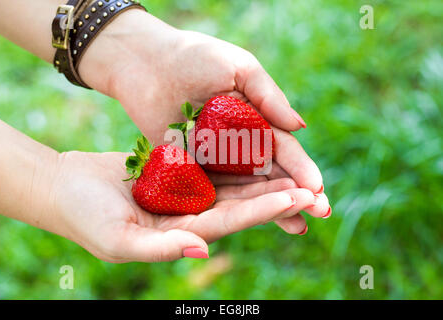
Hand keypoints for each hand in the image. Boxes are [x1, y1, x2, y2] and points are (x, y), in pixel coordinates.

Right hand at [53, 151, 316, 261]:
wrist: (64, 187)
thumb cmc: (83, 216)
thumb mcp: (117, 239)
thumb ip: (160, 247)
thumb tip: (203, 250)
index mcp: (180, 234)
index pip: (230, 222)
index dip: (262, 209)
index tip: (294, 197)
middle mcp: (188, 216)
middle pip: (239, 205)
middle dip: (274, 196)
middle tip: (311, 187)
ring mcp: (183, 194)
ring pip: (230, 186)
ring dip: (260, 178)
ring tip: (294, 168)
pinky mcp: (176, 173)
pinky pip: (211, 166)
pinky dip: (233, 160)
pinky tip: (255, 149)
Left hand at [79, 10, 330, 227]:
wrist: (144, 63)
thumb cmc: (193, 57)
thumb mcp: (238, 68)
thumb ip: (268, 97)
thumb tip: (301, 127)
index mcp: (254, 118)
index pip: (283, 148)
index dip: (302, 168)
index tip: (318, 188)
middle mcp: (238, 142)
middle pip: (272, 173)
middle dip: (297, 193)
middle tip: (321, 213)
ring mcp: (215, 158)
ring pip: (249, 187)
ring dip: (273, 207)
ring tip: (299, 227)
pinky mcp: (190, 167)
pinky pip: (214, 188)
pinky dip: (234, 206)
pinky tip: (253, 221)